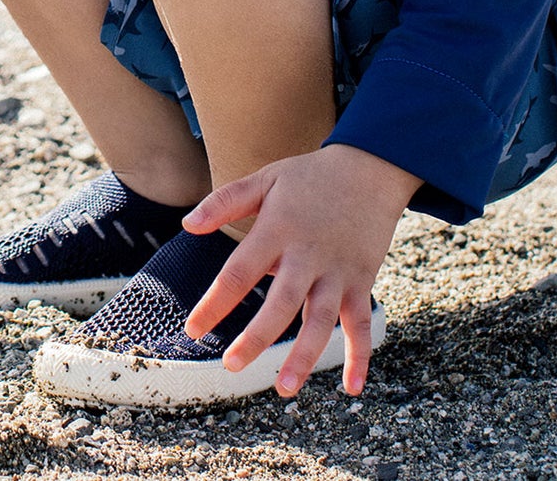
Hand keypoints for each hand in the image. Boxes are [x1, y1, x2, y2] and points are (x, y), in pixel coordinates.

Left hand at [183, 145, 419, 396]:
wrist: (369, 169)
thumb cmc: (309, 176)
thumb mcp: (265, 178)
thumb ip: (225, 201)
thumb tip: (187, 225)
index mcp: (276, 229)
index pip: (239, 272)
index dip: (214, 303)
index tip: (192, 329)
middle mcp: (307, 254)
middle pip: (279, 303)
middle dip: (256, 338)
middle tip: (231, 366)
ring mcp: (337, 270)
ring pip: (320, 319)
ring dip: (304, 356)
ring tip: (283, 387)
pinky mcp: (362, 280)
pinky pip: (361, 323)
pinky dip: (360, 356)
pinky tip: (351, 388)